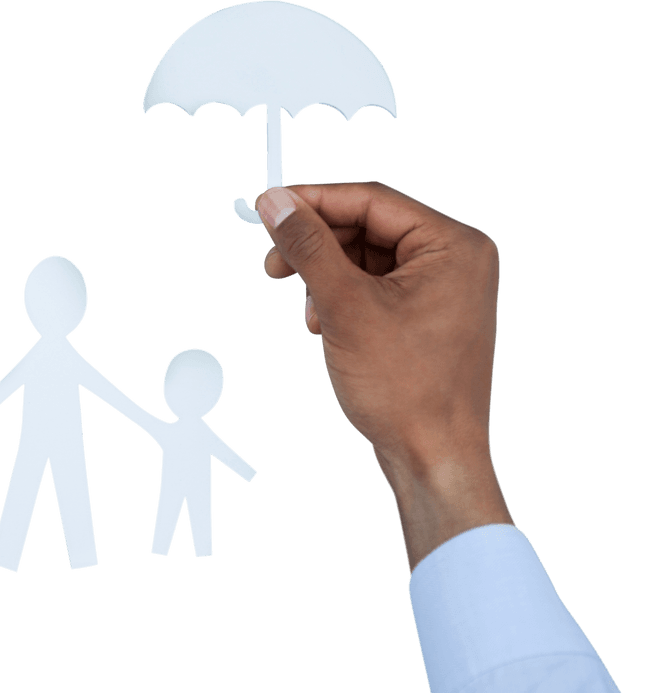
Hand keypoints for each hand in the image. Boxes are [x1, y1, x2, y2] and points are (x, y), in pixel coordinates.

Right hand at [256, 183, 512, 570]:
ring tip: (311, 315)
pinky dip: (342, 300)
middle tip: (274, 265)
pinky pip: (375, 288)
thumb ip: (309, 247)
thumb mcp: (344, 307)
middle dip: (318, 249)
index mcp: (453, 245)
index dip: (314, 202)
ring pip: (366, 260)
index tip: (269, 207)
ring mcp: (443, 290)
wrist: (432, 458)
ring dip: (326, 279)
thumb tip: (277, 202)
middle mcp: (456, 260)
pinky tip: (325, 326)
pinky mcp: (426, 317)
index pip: (371, 202)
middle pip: (368, 228)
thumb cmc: (405, 389)